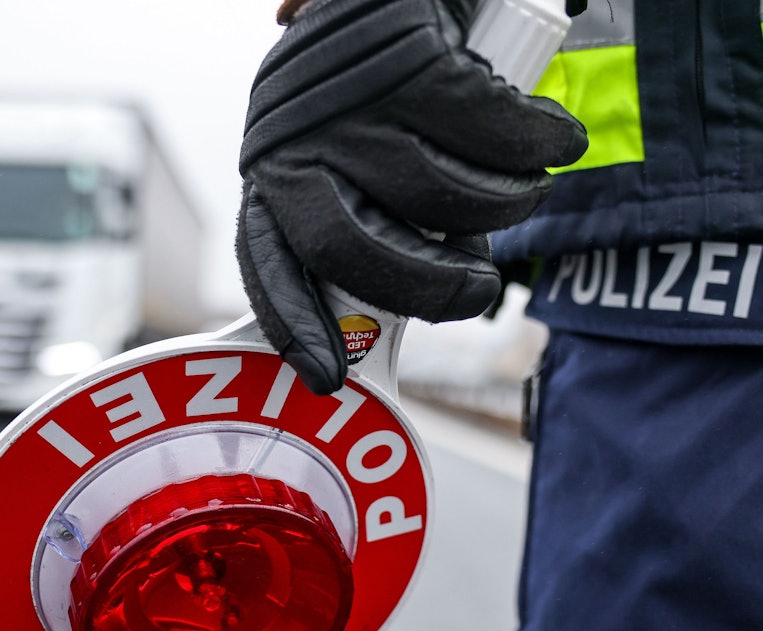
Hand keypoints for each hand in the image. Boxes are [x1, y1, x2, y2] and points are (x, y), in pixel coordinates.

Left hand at [236, 0, 587, 393]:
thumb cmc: (390, 87)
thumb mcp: (359, 153)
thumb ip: (372, 217)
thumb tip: (414, 298)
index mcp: (274, 173)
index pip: (270, 264)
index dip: (297, 327)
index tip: (329, 380)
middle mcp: (294, 139)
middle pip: (351, 251)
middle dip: (429, 289)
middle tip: (478, 289)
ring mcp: (349, 99)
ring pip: (439, 195)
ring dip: (503, 203)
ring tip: (521, 185)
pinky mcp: (409, 57)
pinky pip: (494, 136)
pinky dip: (539, 144)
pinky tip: (553, 137)